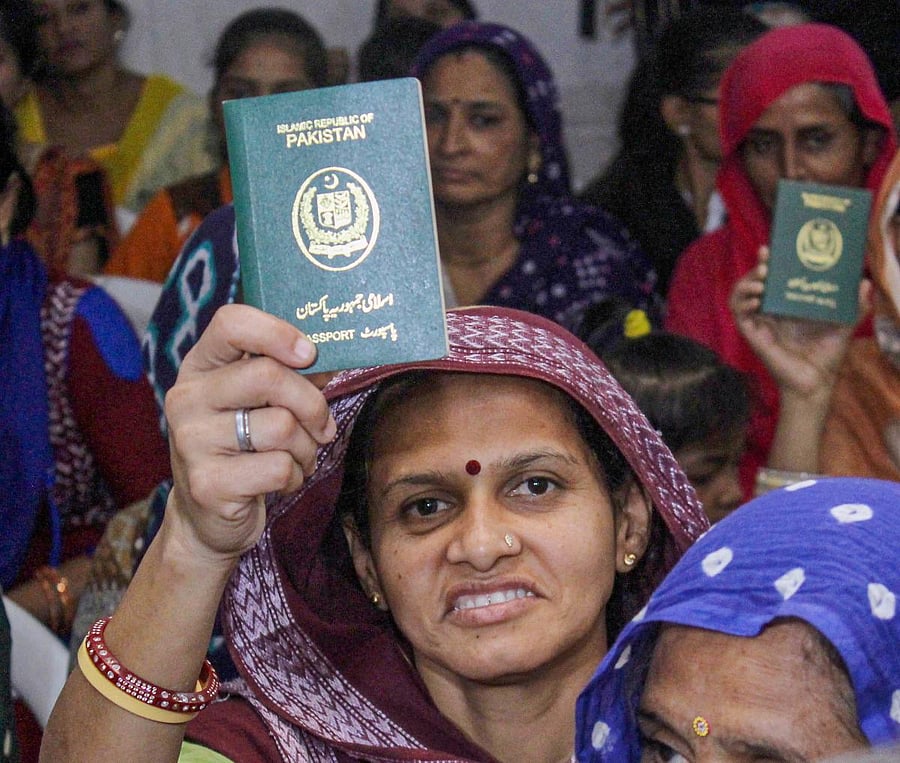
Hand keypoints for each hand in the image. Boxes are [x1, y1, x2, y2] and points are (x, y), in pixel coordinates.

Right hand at [163, 304, 335, 561]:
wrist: (206, 517)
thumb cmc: (244, 449)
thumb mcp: (259, 404)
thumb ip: (291, 375)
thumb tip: (337, 353)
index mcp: (201, 366)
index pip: (231, 323)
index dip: (276, 332)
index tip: (309, 353)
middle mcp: (188, 398)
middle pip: (269, 376)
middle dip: (312, 404)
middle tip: (322, 426)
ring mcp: (192, 441)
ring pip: (282, 426)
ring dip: (306, 448)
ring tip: (297, 458)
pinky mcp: (207, 484)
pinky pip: (278, 468)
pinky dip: (294, 477)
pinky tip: (280, 481)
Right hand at [729, 246, 863, 396]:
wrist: (817, 382)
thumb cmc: (827, 356)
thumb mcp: (844, 325)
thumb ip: (855, 306)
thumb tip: (864, 282)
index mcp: (787, 306)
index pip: (773, 279)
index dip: (769, 263)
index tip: (772, 249)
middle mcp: (770, 312)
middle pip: (753, 283)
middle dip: (756, 269)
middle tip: (767, 261)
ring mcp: (760, 323)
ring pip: (739, 297)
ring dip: (745, 284)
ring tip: (761, 281)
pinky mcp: (754, 336)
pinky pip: (739, 316)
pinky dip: (742, 304)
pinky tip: (756, 299)